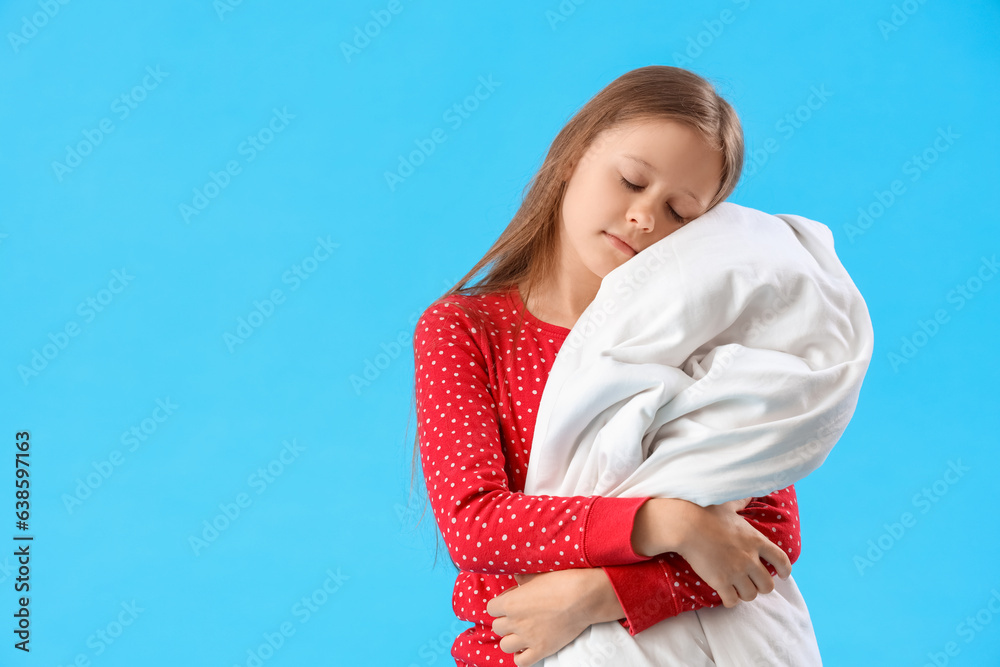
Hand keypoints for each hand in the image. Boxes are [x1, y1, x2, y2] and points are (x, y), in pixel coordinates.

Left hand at [485, 568, 615, 665]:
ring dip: (510, 640)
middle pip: (497, 627)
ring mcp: (528, 638)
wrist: (584, 598)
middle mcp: (515, 622)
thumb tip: (517, 577)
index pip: (491, 608)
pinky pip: (522, 662)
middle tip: (517, 617)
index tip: (510, 602)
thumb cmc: (562, 581)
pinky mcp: (542, 650)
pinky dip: (521, 657)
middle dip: (505, 622)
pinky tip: (526, 649)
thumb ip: (523, 578)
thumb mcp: (538, 574)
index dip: (499, 605)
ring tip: (520, 633)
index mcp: (510, 602)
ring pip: (505, 646)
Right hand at [673, 496, 792, 608]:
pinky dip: (731, 600)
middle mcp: (750, 559)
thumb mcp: (728, 504)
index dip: (784, 570)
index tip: (782, 575)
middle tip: (753, 582)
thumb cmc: (706, 512)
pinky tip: (727, 595)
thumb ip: (741, 501)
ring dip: (746, 593)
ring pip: (751, 595)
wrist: (686, 525)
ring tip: (739, 589)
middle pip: (768, 585)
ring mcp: (736, 572)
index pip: (782, 560)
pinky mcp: (720, 582)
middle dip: (762, 586)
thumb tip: (749, 494)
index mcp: (756, 540)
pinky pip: (732, 601)